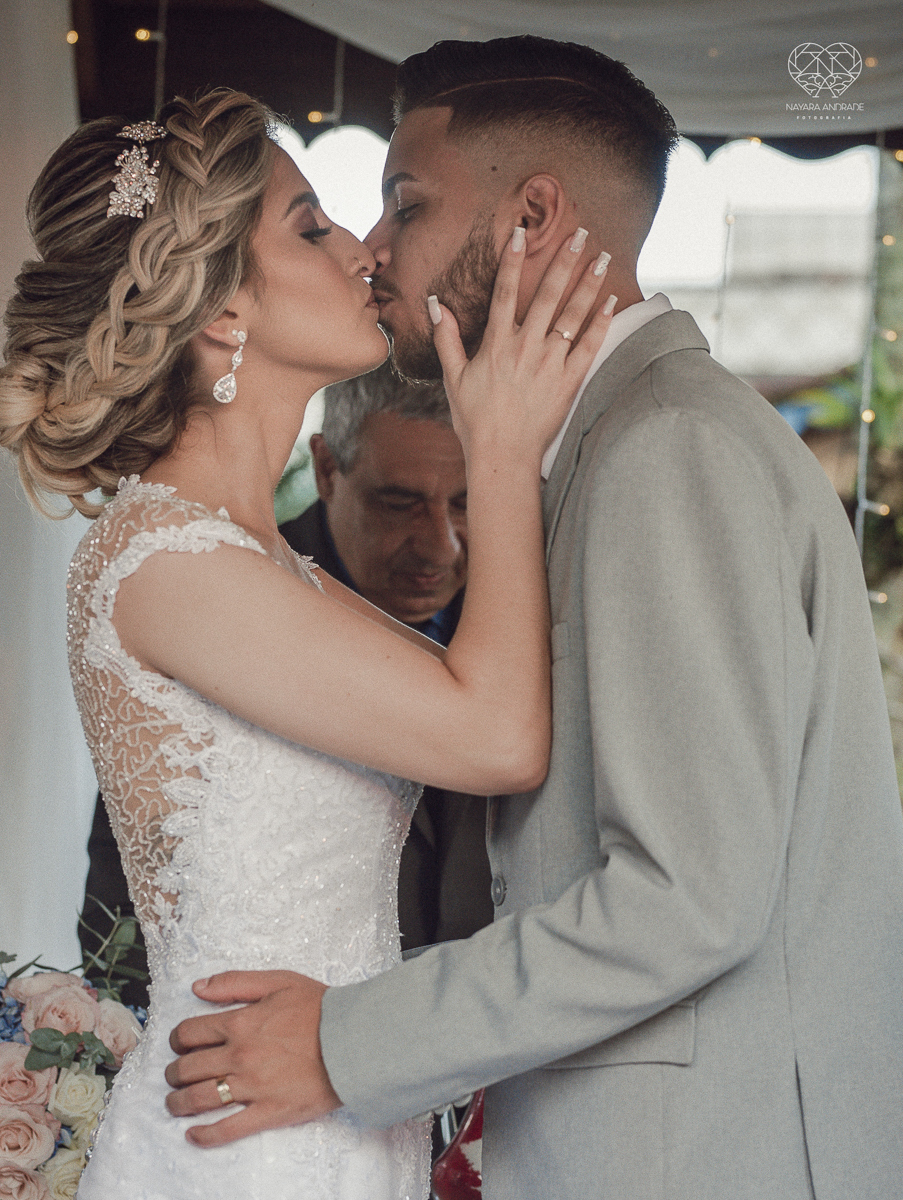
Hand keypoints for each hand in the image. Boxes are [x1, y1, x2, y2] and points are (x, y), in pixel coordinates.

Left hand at [165, 971, 340, 1145]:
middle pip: (187, 1069)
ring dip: (178, 1103)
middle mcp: (240, 1056)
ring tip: (175, 1103)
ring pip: (199, 1100)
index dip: (177, 1039)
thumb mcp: (278, 981)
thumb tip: (197, 987)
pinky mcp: (268, 1112)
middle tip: (175, 1074)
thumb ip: (235, 982)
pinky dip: (204, 1136)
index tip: (179, 1044)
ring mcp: (252, 1087)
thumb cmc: (320, 1009)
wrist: (355, 1040)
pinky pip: (227, 1130)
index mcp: (240, 1023)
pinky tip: (193, 1134)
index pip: (189, 1033)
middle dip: (173, 1073)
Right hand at [431, 228, 614, 464]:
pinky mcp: (569, 381)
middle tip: (579, 232)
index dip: (513, 260)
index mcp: (496, 344)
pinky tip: (611, 301)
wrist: (503, 455)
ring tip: (602, 257)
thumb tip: (436, 303)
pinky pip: (589, 346)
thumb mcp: (453, 378)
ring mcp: (550, 363)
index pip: (505, 291)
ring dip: (589, 283)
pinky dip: (601, 322)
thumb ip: (446, 338)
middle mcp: (525, 348)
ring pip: (573, 315)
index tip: (521, 232)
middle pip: (547, 294)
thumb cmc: (475, 419)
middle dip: (564, 260)